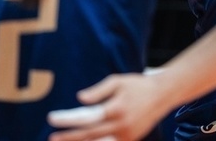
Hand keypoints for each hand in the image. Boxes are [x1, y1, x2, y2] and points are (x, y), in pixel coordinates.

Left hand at [48, 71, 167, 140]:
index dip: (68, 119)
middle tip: (52, 137)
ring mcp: (126, 135)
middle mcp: (121, 125)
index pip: (86, 117)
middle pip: (89, 134)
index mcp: (116, 108)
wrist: (163, 95)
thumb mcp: (118, 81)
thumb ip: (98, 90)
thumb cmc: (138, 85)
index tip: (52, 118)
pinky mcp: (130, 140)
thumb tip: (80, 99)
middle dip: (69, 137)